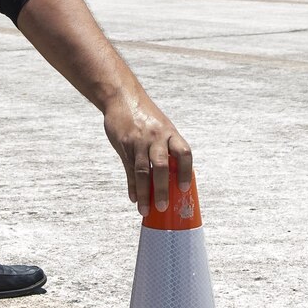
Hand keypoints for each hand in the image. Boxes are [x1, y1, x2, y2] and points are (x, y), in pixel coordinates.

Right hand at [103, 97, 192, 214]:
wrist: (121, 97)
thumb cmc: (146, 116)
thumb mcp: (162, 127)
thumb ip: (168, 147)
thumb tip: (175, 175)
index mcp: (170, 133)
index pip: (183, 153)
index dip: (185, 171)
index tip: (184, 188)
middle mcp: (156, 137)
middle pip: (162, 166)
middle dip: (162, 188)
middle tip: (163, 206)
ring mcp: (139, 141)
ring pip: (142, 171)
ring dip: (145, 193)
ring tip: (146, 210)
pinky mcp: (124, 145)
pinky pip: (129, 170)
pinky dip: (132, 186)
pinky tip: (134, 198)